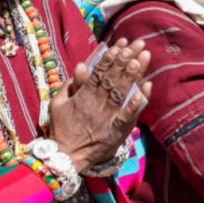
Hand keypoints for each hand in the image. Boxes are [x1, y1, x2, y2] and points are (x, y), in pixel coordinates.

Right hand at [49, 38, 151, 173]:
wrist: (65, 157)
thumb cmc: (61, 129)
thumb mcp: (58, 105)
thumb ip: (69, 85)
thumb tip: (80, 66)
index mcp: (83, 97)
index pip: (100, 73)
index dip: (111, 58)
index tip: (121, 44)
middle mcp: (96, 105)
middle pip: (114, 78)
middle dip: (126, 60)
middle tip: (138, 45)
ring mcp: (107, 118)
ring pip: (122, 92)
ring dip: (133, 75)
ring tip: (143, 58)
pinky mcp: (115, 132)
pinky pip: (127, 117)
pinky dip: (135, 105)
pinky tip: (145, 91)